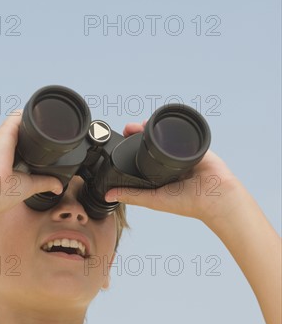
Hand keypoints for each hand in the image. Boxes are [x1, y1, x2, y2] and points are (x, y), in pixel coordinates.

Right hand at [0, 110, 62, 223]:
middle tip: (48, 130)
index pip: (19, 142)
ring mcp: (2, 138)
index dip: (31, 140)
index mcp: (4, 157)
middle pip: (19, 130)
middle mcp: (1, 146)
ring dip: (32, 121)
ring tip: (46, 119)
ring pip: (19, 121)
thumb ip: (44, 182)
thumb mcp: (29, 186)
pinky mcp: (5, 132)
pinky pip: (18, 116)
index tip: (44, 141)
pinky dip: (29, 114)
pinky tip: (39, 112)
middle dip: (33, 129)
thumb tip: (58, 186)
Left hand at [105, 121, 239, 223]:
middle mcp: (171, 165)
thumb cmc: (188, 202)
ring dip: (153, 127)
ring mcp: (183, 154)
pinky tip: (162, 120)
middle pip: (152, 144)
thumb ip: (132, 195)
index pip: (142, 158)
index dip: (131, 149)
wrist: (216, 196)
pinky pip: (182, 132)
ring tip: (141, 123)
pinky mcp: (195, 145)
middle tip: (129, 128)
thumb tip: (108, 195)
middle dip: (140, 134)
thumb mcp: (153, 199)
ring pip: (165, 136)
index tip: (121, 140)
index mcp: (161, 176)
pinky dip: (172, 125)